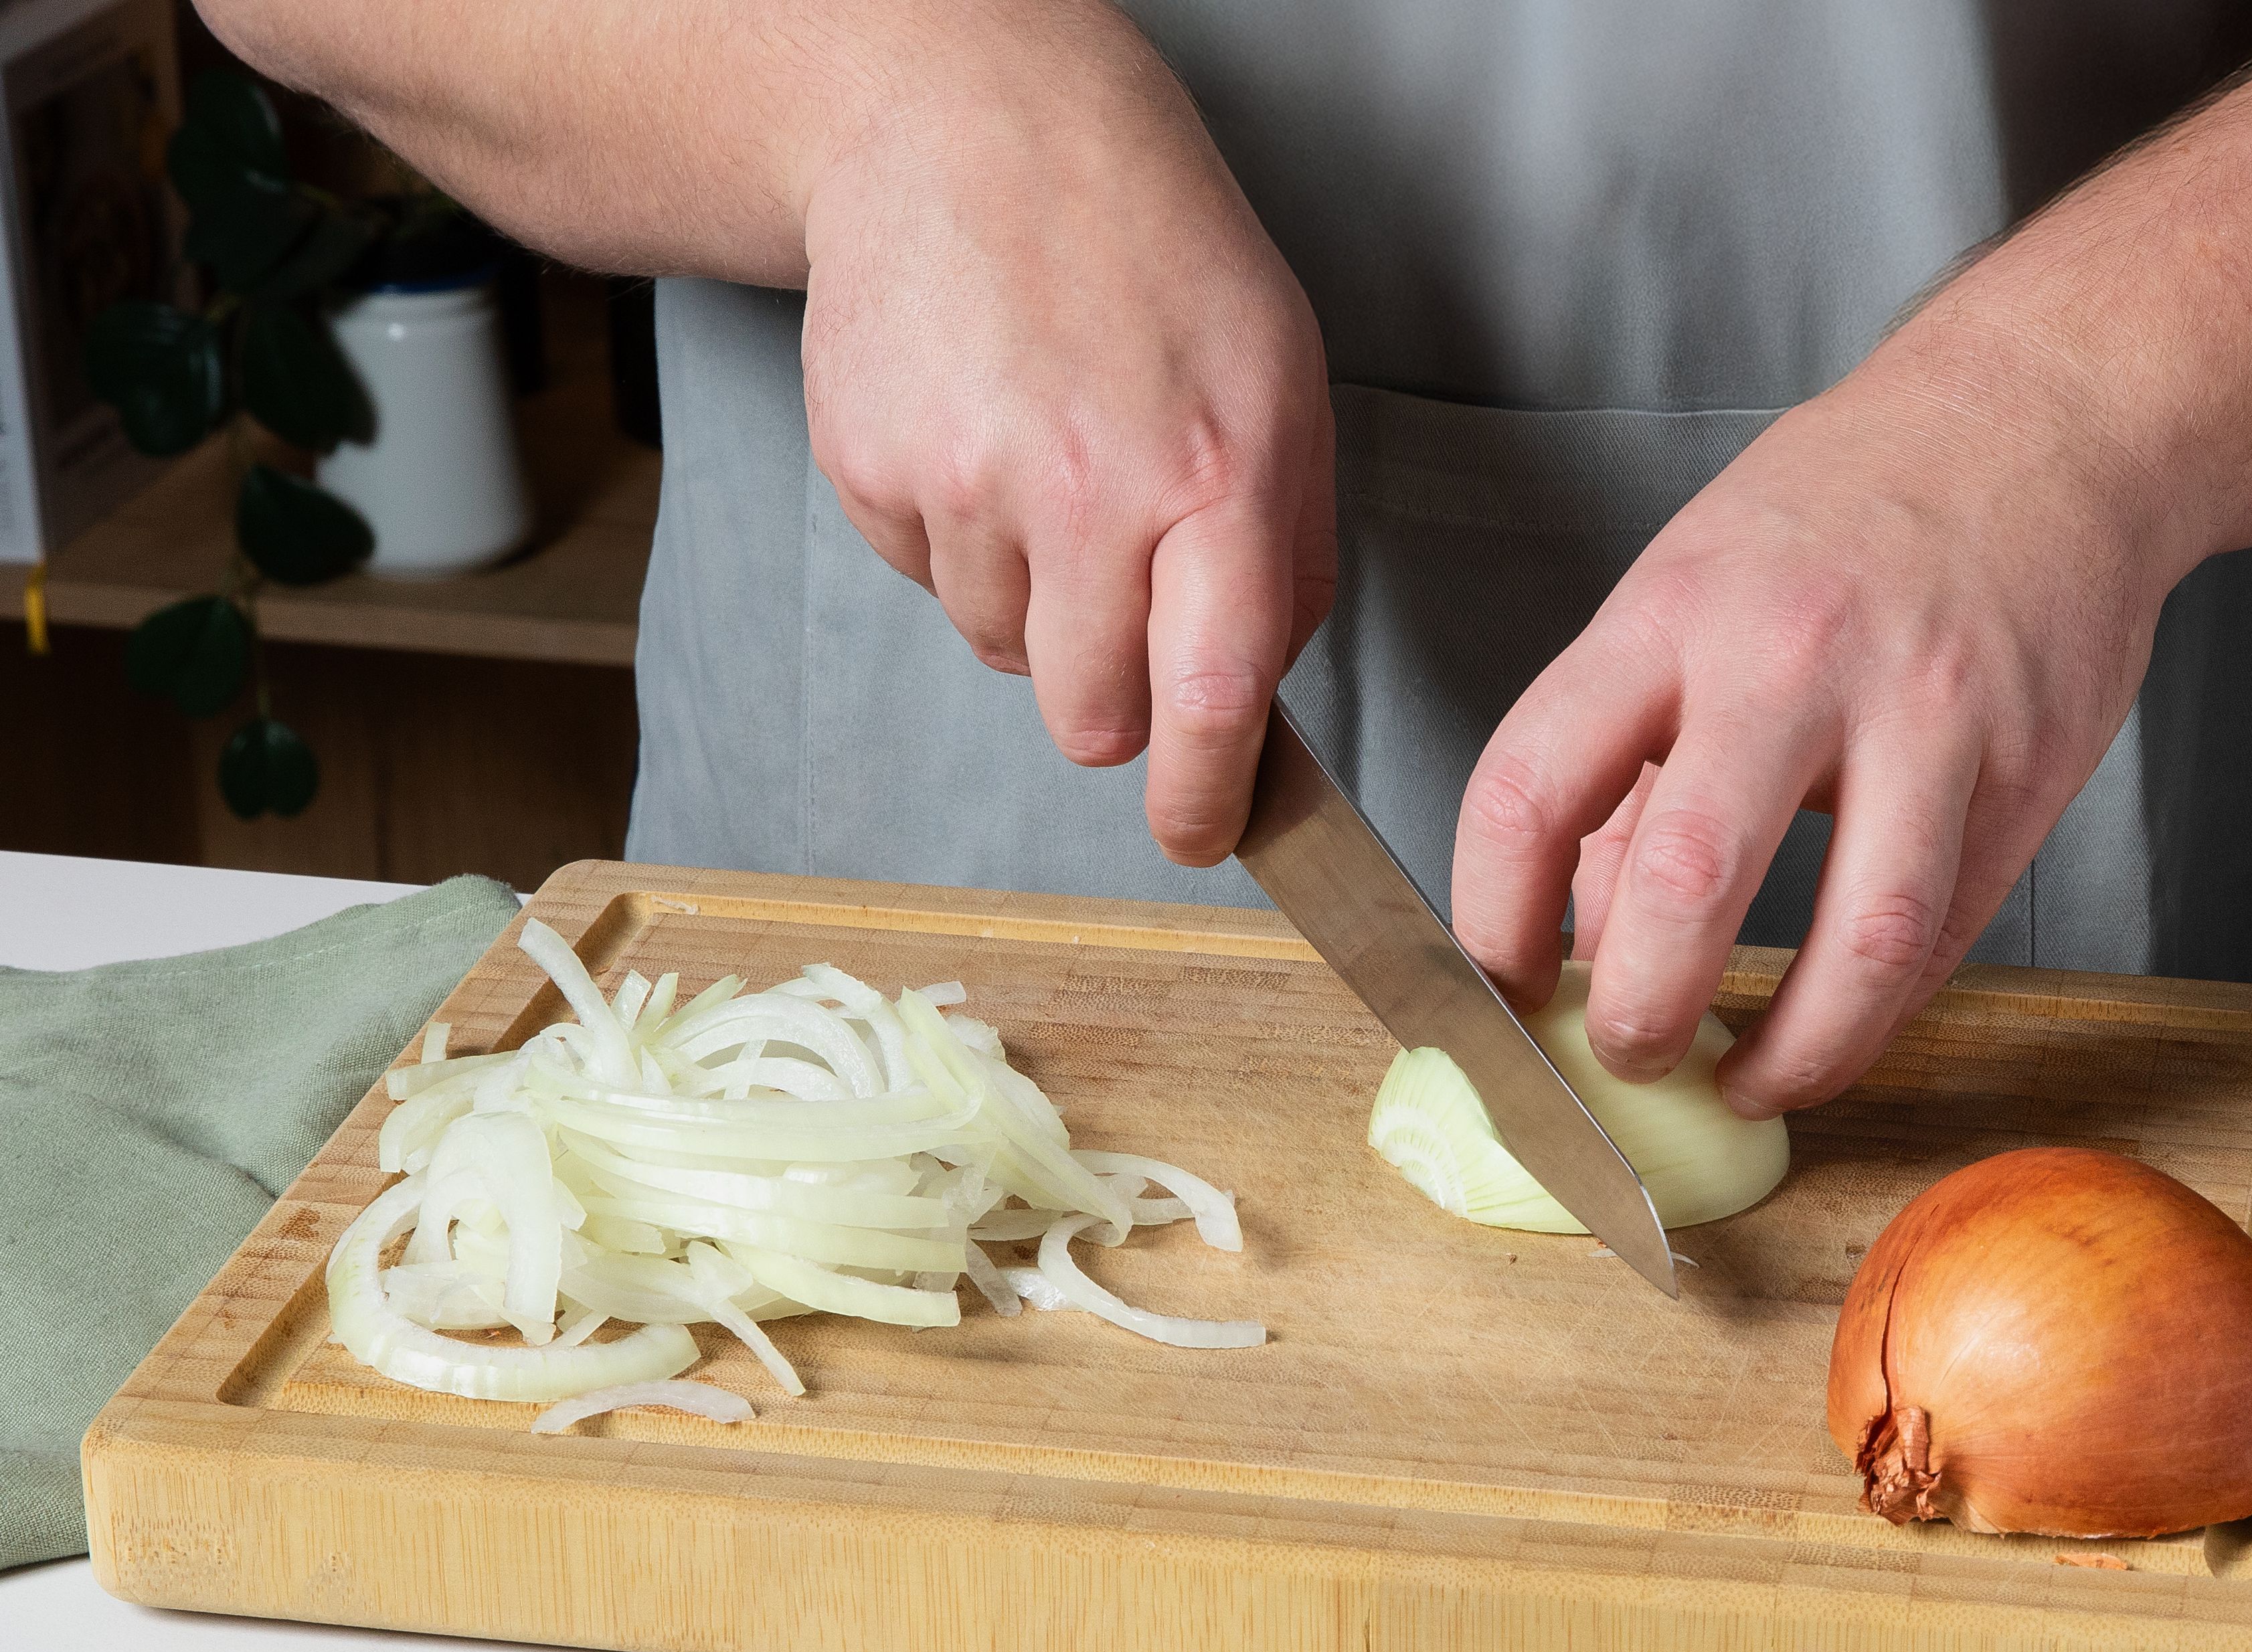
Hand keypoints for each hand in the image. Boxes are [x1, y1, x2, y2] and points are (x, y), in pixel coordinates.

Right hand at [799, 5, 1335, 862]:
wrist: (971, 127)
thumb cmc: (1146, 251)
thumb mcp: (1282, 379)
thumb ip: (1288, 553)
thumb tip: (1256, 699)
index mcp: (1218, 469)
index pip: (1214, 695)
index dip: (1205, 797)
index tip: (1201, 833)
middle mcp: (1091, 487)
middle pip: (1092, 718)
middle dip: (1112, 701)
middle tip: (1118, 605)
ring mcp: (968, 482)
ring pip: (1004, 654)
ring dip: (1033, 600)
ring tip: (1048, 462)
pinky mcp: (872, 471)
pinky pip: (927, 581)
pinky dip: (959, 539)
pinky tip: (982, 434)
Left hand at [1451, 321, 2195, 1116]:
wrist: (2047, 412)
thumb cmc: (1843, 512)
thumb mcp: (1687, 596)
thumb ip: (1625, 767)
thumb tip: (1580, 939)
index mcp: (1670, 614)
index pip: (1528, 787)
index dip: (1492, 918)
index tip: (1499, 984)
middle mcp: (1789, 660)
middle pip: (1686, 879)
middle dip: (1637, 1012)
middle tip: (1623, 1059)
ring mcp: (1925, 714)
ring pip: (1860, 940)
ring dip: (1792, 1053)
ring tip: (1747, 1083)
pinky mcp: (2031, 765)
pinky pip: (1946, 932)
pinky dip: (1881, 1009)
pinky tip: (1838, 1025)